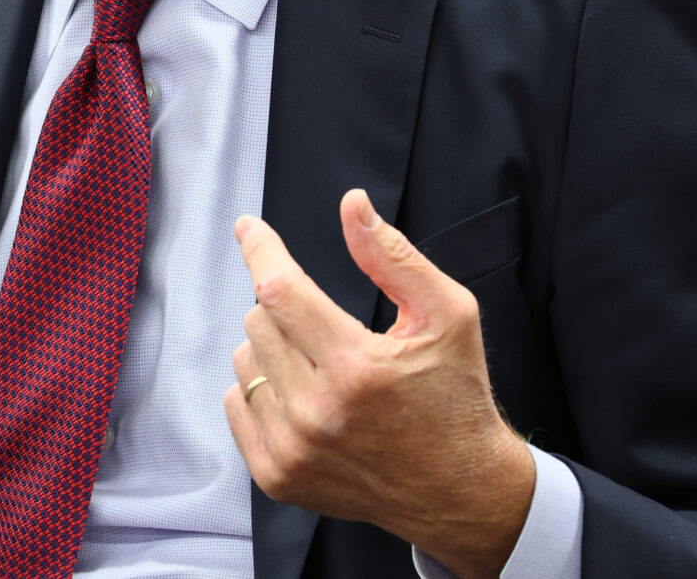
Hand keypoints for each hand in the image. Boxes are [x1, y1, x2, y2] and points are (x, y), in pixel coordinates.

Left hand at [223, 190, 534, 578]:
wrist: (460, 491)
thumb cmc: (456, 396)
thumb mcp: (448, 315)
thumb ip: (394, 257)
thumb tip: (352, 204)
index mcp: (358, 367)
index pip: (281, 290)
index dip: (261, 250)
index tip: (247, 227)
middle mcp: (318, 413)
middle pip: (259, 321)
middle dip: (287, 307)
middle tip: (330, 327)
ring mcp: (293, 451)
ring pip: (245, 360)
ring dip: (274, 350)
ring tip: (323, 368)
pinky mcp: (278, 478)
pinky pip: (236, 403)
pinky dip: (261, 389)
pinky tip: (305, 399)